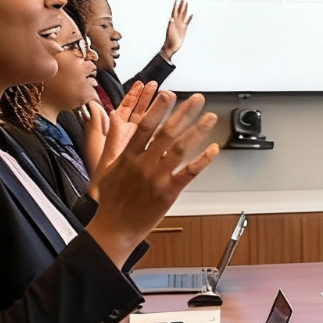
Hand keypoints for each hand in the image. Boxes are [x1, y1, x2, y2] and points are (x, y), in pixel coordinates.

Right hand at [84, 92, 219, 268]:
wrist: (114, 228)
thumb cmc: (111, 201)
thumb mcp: (108, 169)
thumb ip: (119, 148)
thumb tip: (121, 127)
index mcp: (128, 156)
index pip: (144, 126)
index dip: (158, 109)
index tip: (169, 94)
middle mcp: (143, 164)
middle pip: (166, 132)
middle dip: (183, 113)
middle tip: (197, 98)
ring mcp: (157, 177)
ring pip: (180, 148)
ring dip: (197, 131)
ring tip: (210, 117)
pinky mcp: (169, 192)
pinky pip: (188, 173)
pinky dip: (202, 160)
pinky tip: (213, 149)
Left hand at [161, 0, 191, 59]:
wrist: (171, 46)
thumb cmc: (170, 39)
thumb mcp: (170, 31)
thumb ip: (170, 24)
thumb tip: (171, 17)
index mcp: (172, 21)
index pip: (175, 11)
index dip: (176, 5)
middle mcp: (176, 22)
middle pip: (180, 11)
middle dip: (181, 5)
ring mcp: (180, 25)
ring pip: (184, 15)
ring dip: (185, 9)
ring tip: (187, 3)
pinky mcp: (184, 29)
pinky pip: (187, 22)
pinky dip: (189, 18)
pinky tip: (191, 14)